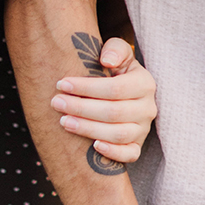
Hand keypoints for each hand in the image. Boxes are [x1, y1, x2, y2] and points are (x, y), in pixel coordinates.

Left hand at [52, 37, 156, 164]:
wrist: (124, 95)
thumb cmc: (115, 73)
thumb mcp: (119, 55)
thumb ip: (115, 49)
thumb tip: (106, 60)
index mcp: (145, 83)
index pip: (115, 88)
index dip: (87, 88)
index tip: (62, 84)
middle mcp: (148, 108)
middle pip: (114, 112)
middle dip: (81, 108)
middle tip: (56, 102)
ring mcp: (143, 129)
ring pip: (118, 134)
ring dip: (88, 129)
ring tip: (64, 122)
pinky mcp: (137, 146)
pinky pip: (129, 155)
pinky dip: (113, 152)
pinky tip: (93, 146)